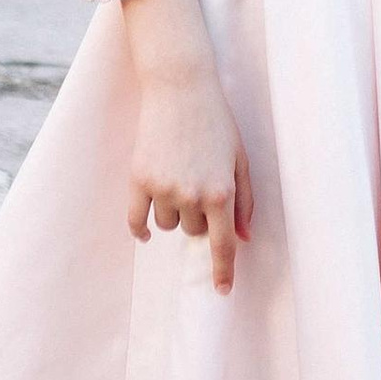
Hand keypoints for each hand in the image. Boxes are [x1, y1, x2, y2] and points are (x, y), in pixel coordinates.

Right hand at [119, 0, 254, 292]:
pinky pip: (136, 220)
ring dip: (172, 212)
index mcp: (222, 192)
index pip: (223, 244)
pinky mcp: (139, 179)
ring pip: (167, 225)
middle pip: (193, 232)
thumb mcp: (240, 159)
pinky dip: (141, 228)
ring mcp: (163, 188)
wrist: (181, 88)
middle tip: (198, 184)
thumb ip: (244, 201)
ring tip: (177, 178)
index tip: (223, 291)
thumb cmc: (217, 122)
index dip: (224, 271)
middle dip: (197, 217)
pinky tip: (145, 229)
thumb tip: (244, 238)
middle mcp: (192, 195)